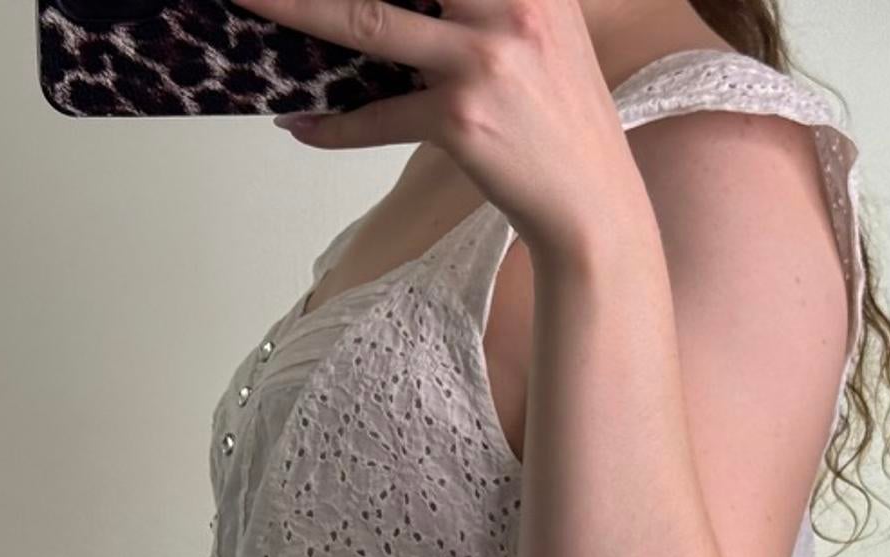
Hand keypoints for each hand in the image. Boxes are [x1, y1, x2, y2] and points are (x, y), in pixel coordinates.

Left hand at [248, 0, 640, 261]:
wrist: (592, 203)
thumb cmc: (557, 119)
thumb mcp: (538, 31)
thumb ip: (482, 4)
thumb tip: (398, 5)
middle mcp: (510, 4)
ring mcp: (482, 61)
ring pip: (368, 24)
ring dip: (297, 10)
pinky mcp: (461, 121)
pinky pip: (376, 117)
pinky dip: (332, 126)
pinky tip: (298, 123)